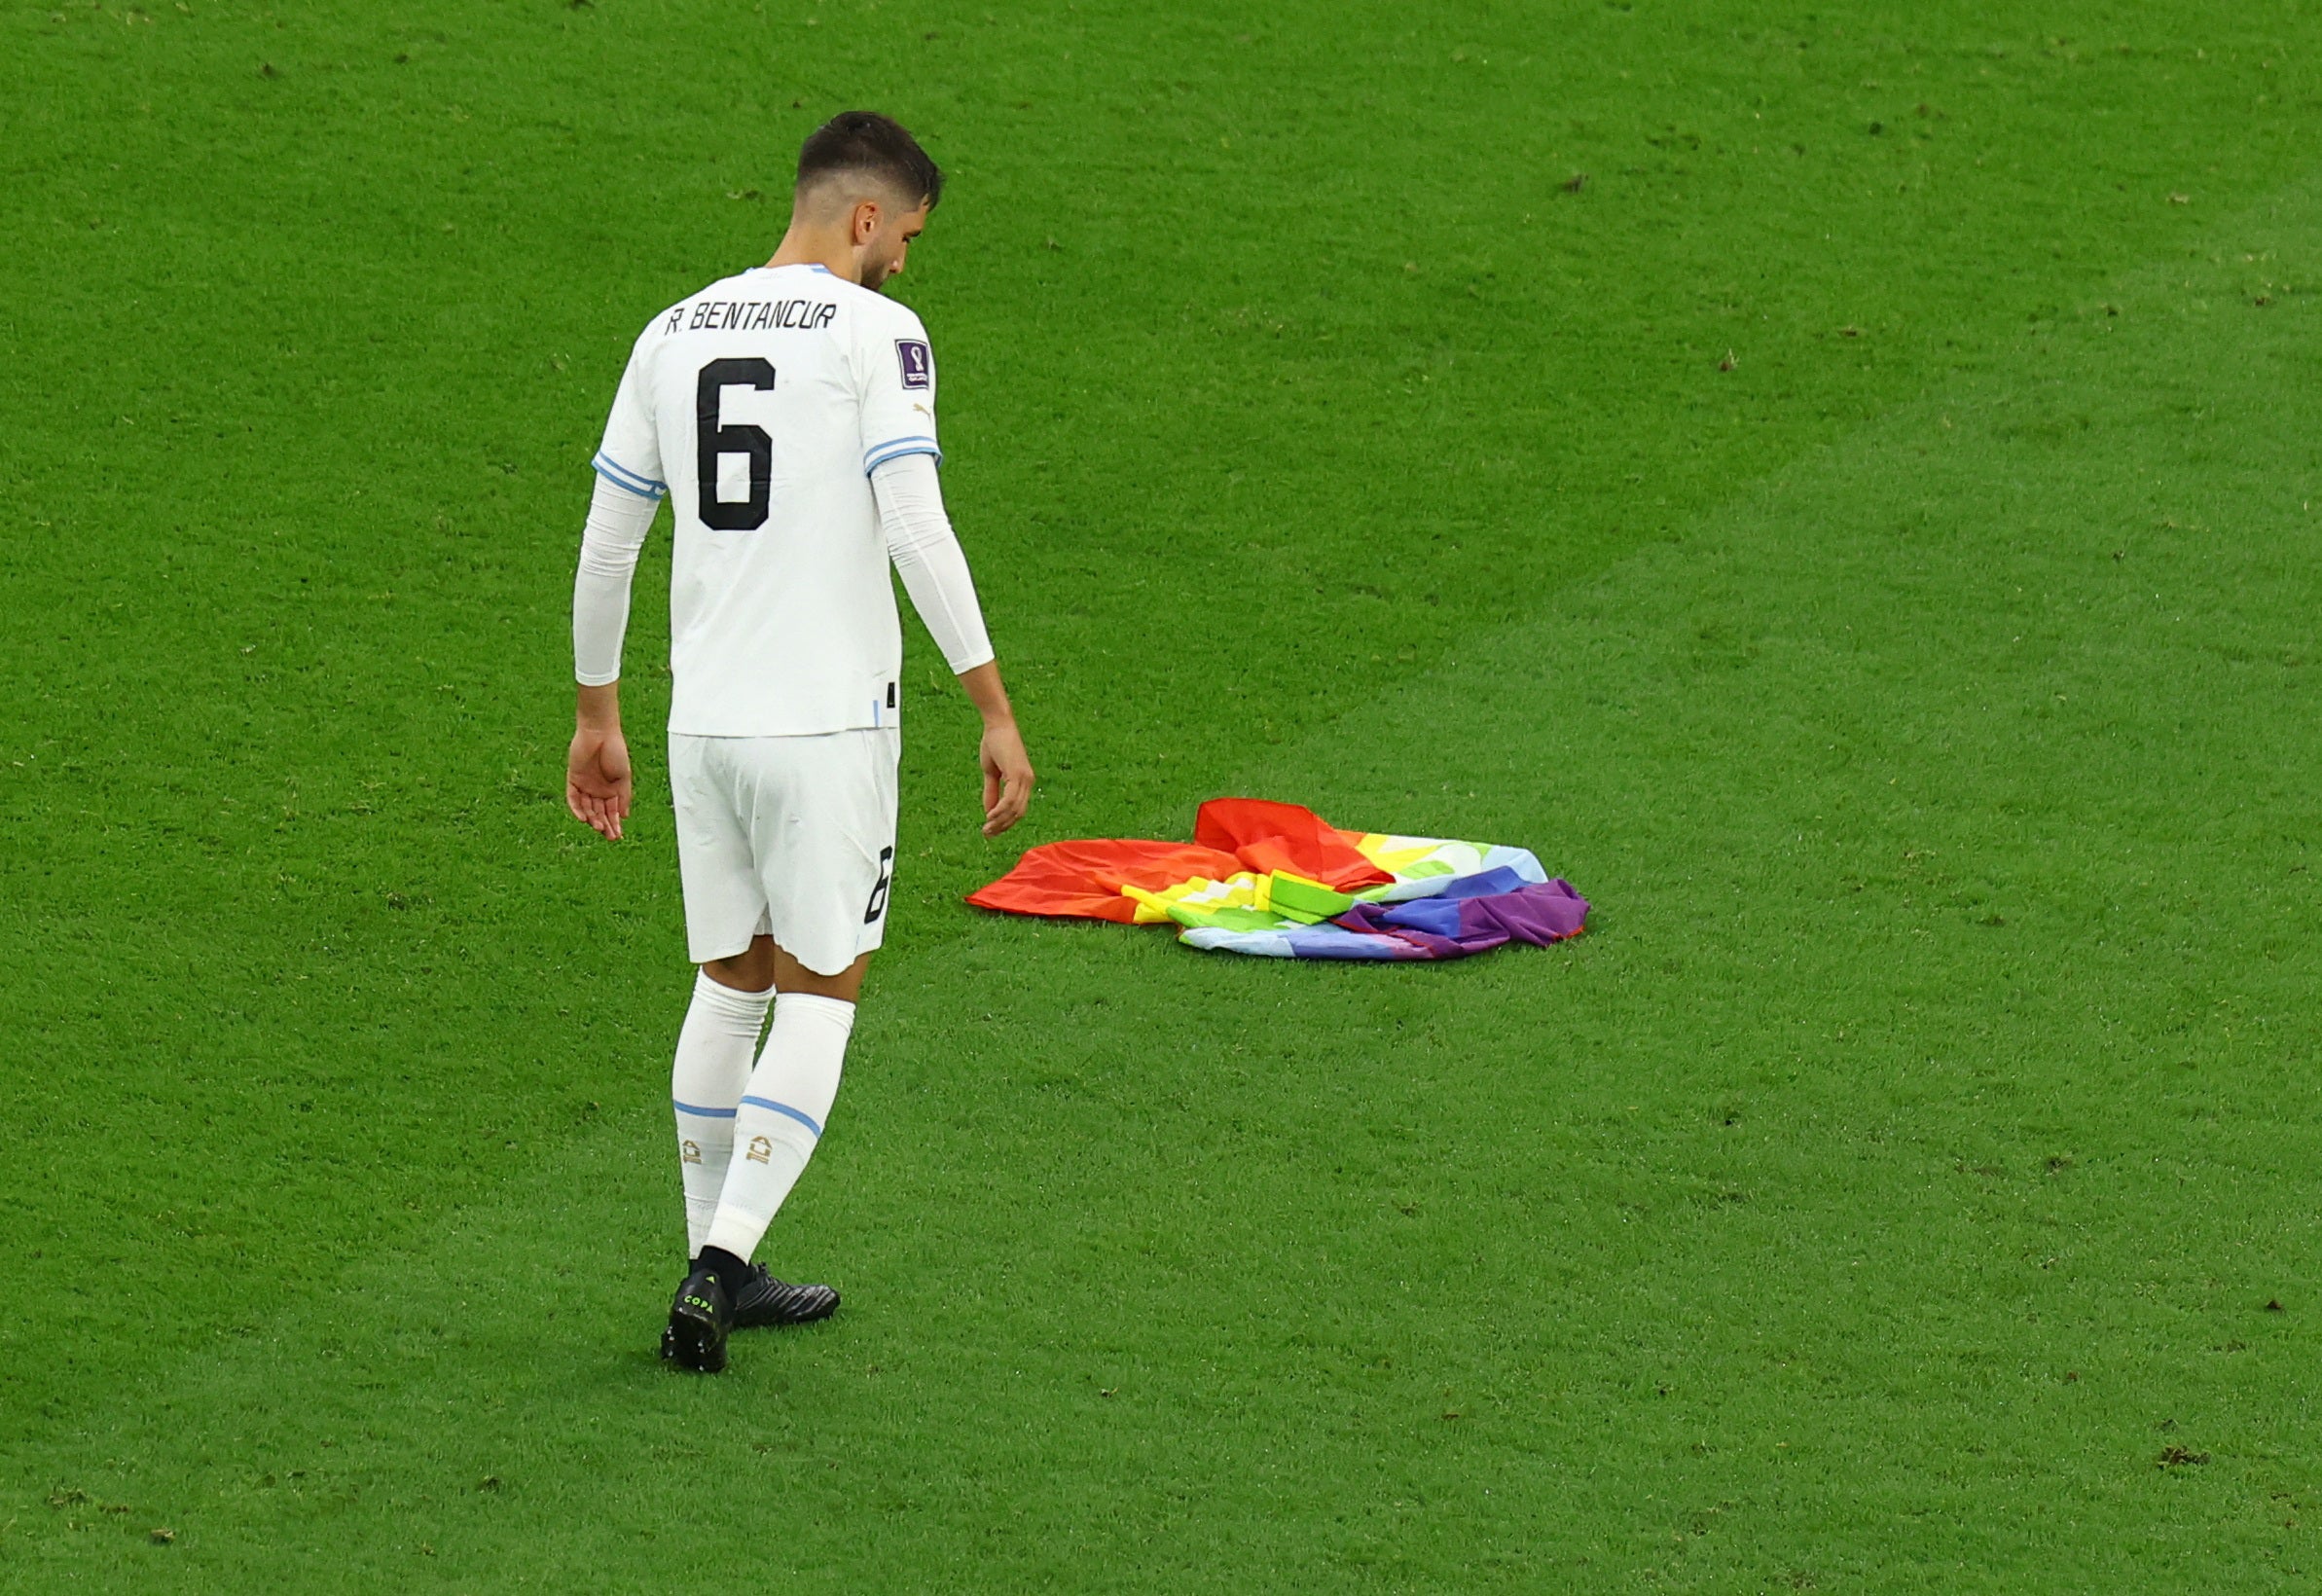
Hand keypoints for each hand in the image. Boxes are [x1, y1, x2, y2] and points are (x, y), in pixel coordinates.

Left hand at [567, 716, 632, 839]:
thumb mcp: (623, 777)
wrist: (600, 733)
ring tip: (598, 827)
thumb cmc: (615, 752)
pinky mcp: (573, 780)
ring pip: (586, 808)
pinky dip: (577, 809)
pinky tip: (584, 819)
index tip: (618, 836)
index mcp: (612, 789)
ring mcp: (585, 785)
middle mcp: (597, 789)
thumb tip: (624, 816)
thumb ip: (623, 797)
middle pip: (599, 812)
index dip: (615, 824)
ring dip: (592, 819)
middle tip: (610, 837)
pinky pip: (573, 798)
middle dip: (604, 825)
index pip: (612, 811)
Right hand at [978, 720, 1033, 836]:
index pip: (1018, 810)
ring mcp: (1024, 778)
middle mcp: (1028, 782)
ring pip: (1014, 809)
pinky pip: (1010, 799)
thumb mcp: (992, 773)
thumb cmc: (994, 745)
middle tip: (987, 834)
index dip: (1006, 823)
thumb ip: (992, 792)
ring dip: (1000, 821)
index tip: (991, 831)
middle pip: (1018, 813)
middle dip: (1003, 826)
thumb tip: (989, 812)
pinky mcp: (1018, 774)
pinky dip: (1000, 810)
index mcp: (1024, 782)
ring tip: (987, 829)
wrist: (997, 725)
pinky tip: (989, 816)